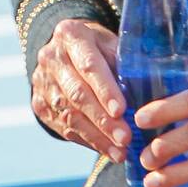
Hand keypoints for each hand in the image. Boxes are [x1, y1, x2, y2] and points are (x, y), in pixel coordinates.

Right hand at [31, 19, 130, 160]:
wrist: (64, 50)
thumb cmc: (98, 47)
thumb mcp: (111, 43)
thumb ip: (124, 63)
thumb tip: (147, 92)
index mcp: (71, 35)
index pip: (89, 65)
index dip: (105, 90)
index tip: (121, 110)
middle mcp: (52, 58)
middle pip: (78, 94)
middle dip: (103, 120)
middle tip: (125, 138)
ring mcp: (42, 82)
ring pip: (69, 115)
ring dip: (96, 136)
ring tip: (119, 151)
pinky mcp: (39, 104)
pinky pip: (63, 127)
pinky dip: (87, 141)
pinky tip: (106, 150)